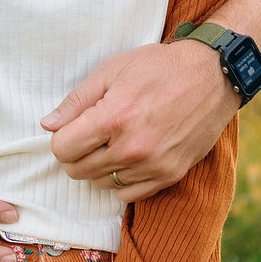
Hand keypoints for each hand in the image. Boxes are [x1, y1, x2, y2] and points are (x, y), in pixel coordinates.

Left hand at [40, 40, 237, 198]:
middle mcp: (131, 147)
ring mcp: (152, 165)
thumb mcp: (112, 70)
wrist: (213, 75)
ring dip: (100, 167)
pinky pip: (127, 195)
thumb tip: (48, 125)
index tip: (74, 128)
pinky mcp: (170, 175)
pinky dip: (122, 180)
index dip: (62, 138)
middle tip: (92, 135)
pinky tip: (130, 158)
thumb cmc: (158, 67)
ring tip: (114, 142)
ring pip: (101, 183)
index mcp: (113, 118)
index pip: (62, 149)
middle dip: (78, 153)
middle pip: (77, 170)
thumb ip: (77, 101)